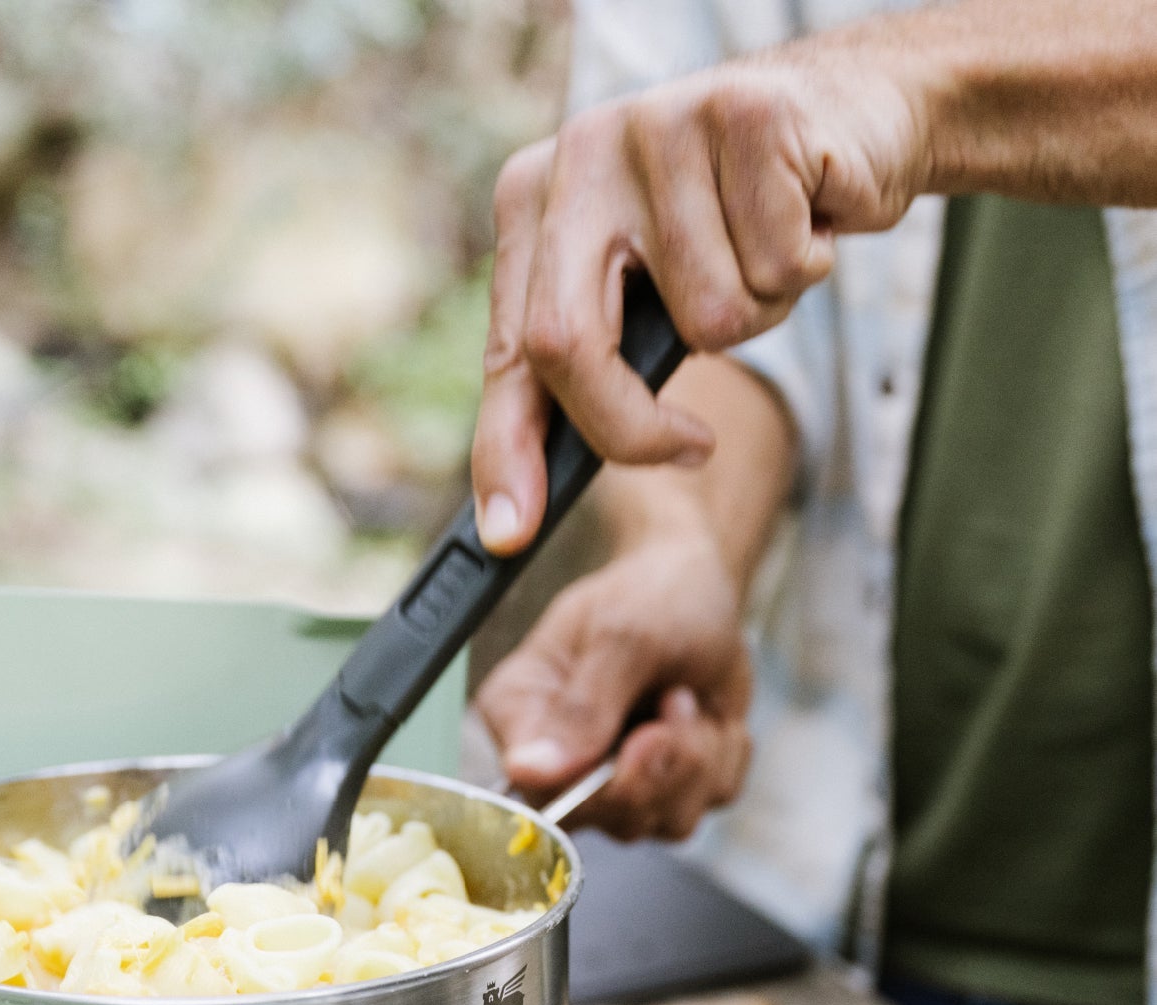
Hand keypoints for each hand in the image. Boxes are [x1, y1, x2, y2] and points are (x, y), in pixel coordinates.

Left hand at [472, 37, 927, 553]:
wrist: (856, 115)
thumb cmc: (737, 228)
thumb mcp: (644, 295)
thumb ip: (585, 368)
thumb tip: (518, 508)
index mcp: (533, 202)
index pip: (509, 349)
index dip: (505, 450)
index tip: (511, 533)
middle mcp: (578, 157)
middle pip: (568, 343)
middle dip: (630, 429)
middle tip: (688, 449)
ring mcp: (656, 127)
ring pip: (704, 318)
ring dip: (754, 317)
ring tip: (764, 256)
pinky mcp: (744, 116)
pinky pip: (776, 270)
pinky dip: (804, 269)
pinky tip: (804, 217)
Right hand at [476, 524, 751, 840]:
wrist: (700, 592)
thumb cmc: (649, 597)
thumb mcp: (621, 635)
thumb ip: (583, 706)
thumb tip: (531, 771)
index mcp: (520, 715)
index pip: (535, 791)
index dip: (596, 785)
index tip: (644, 737)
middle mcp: (557, 764)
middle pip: (605, 816)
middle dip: (664, 764)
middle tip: (678, 700)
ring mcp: (610, 785)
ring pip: (664, 820)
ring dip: (700, 757)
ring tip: (689, 697)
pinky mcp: (662, 792)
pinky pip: (704, 806)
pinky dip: (722, 759)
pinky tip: (707, 716)